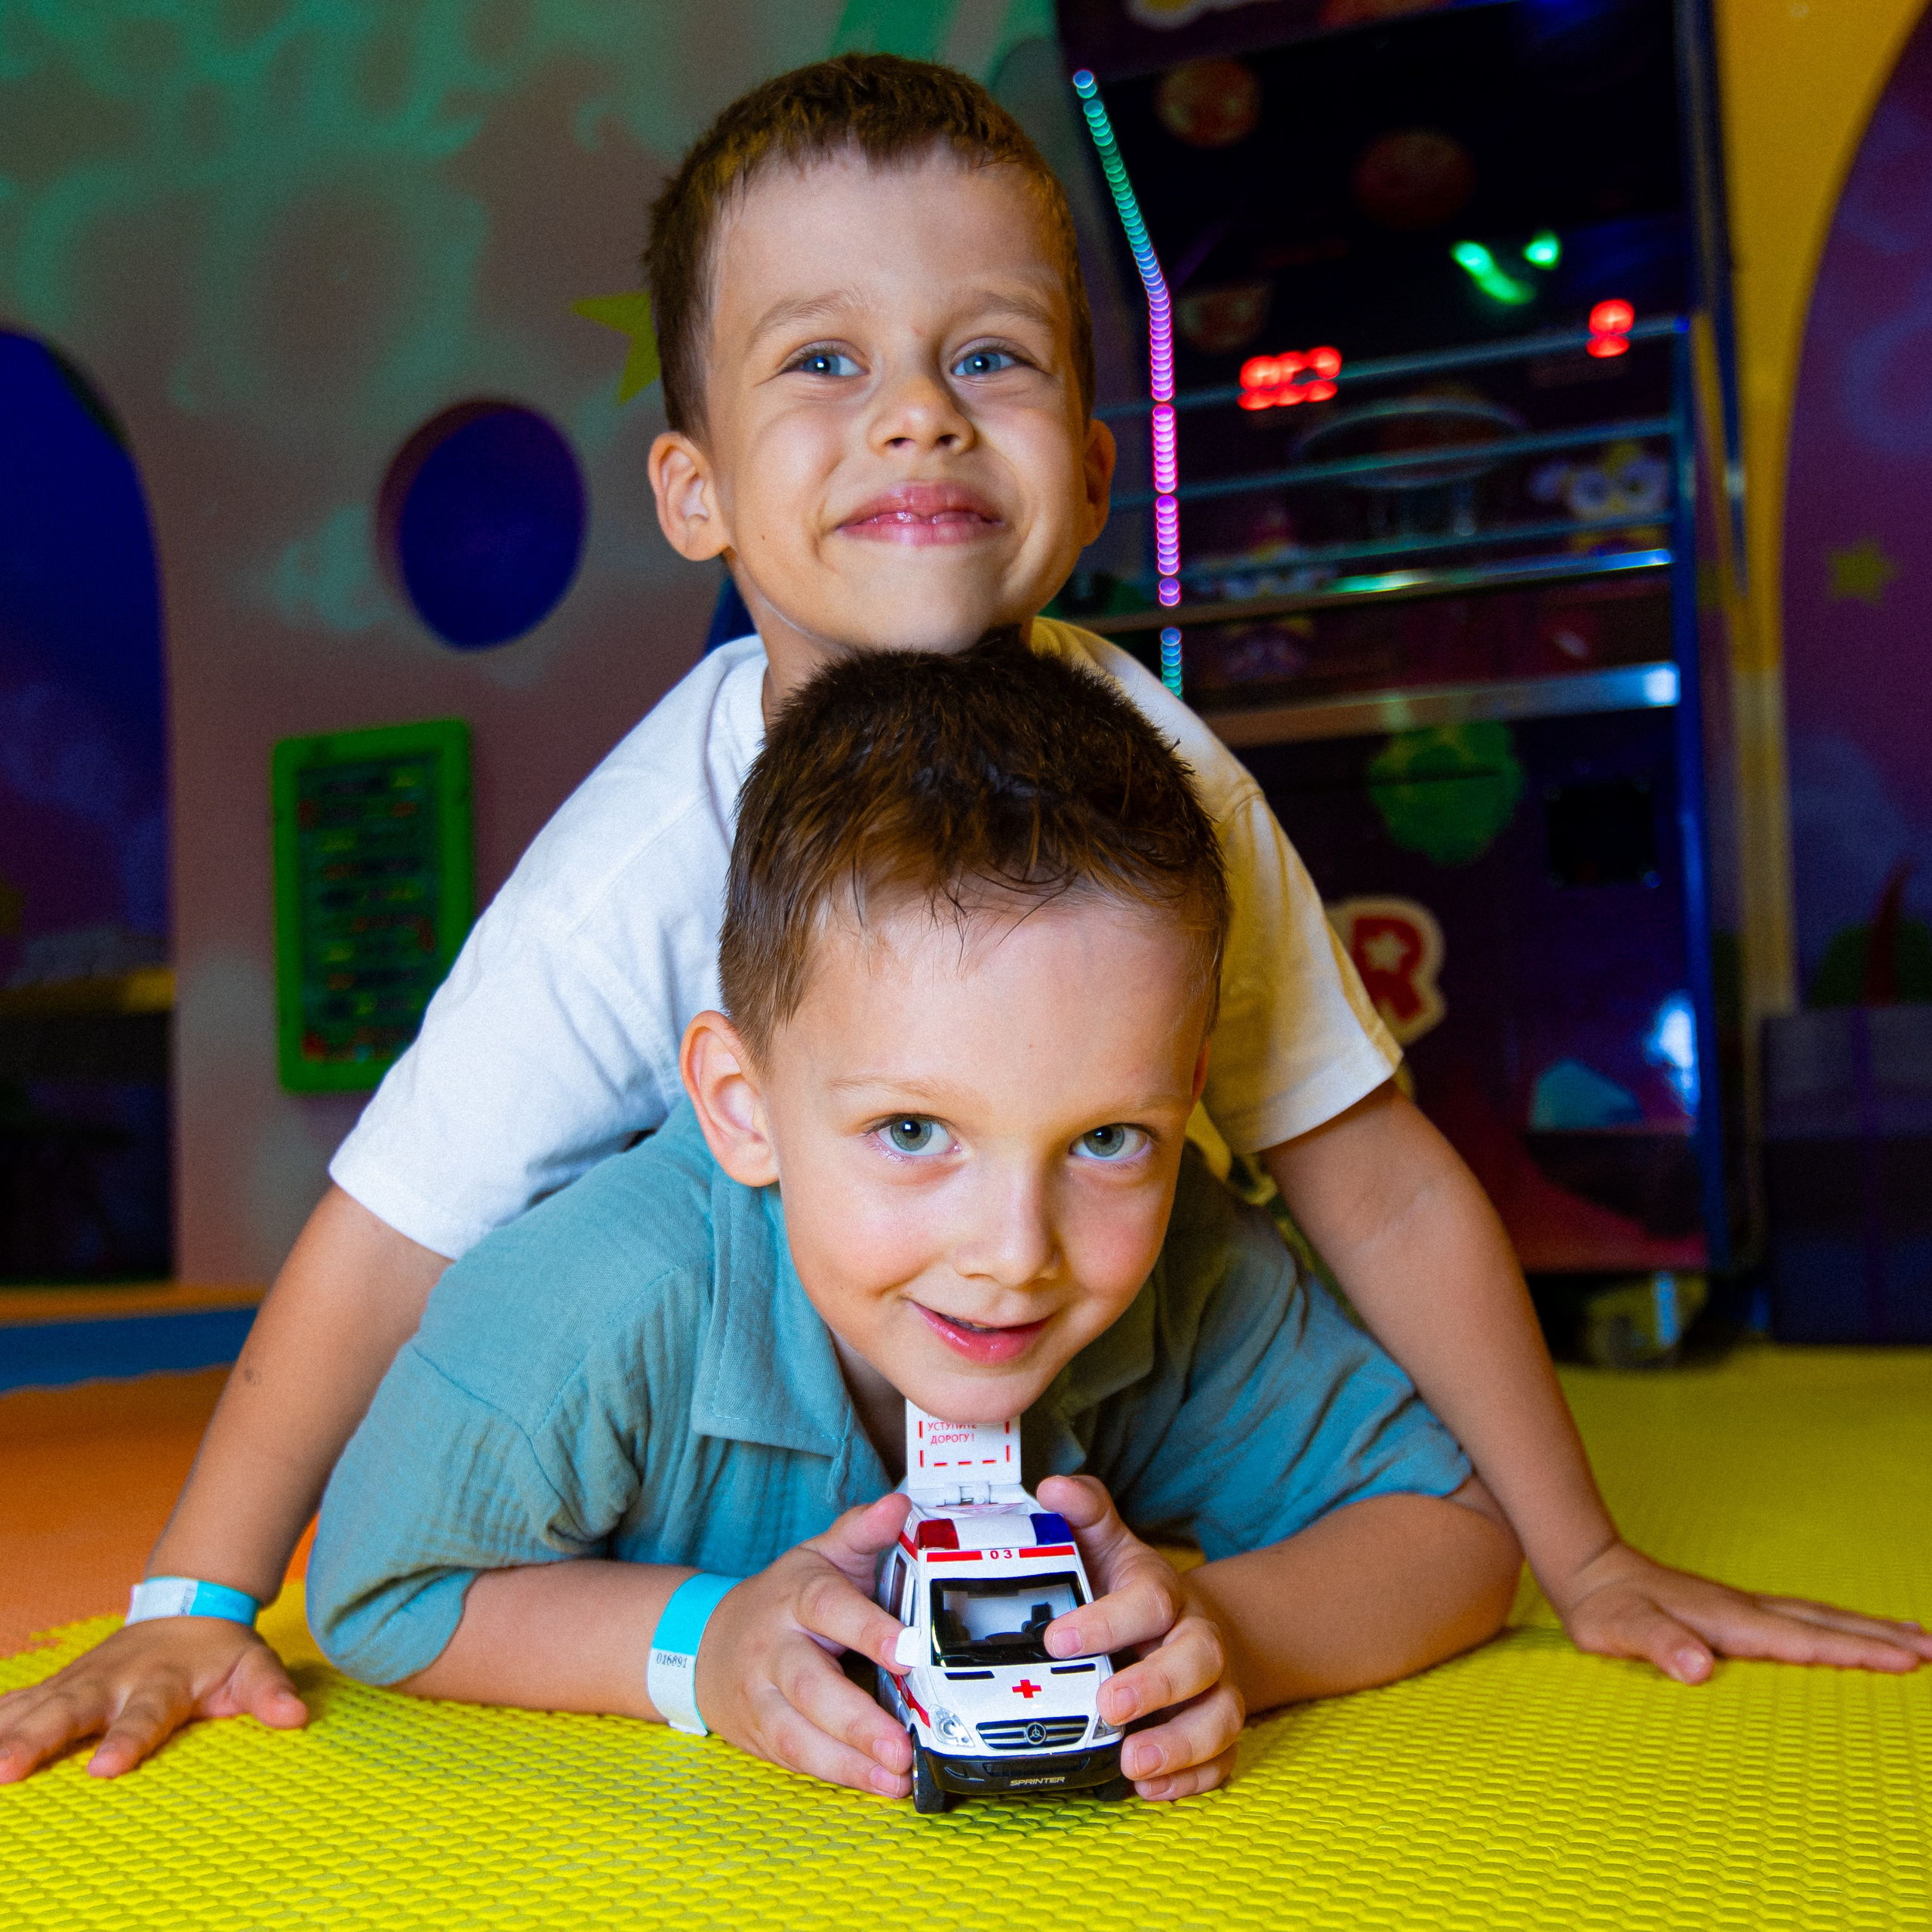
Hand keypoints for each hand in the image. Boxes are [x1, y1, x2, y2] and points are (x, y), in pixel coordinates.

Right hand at [0, 1616, 307, 1782]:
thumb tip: (296, 1717)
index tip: (105, 1768)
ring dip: (5, 1732)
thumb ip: (270, 1691)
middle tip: (7, 1768)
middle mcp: (114, 1680)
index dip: (127, 1740)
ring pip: (35, 1705)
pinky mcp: (58, 1684)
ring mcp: (81, 1680)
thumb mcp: (254, 1665)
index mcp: (162, 1681)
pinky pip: (16, 1701)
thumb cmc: (220, 1652)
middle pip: (73, 1709)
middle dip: (39, 1738)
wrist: (190, 1605)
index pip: (145, 1715)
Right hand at [694, 1492, 914, 1798]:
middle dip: (858, 1719)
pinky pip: (796, 1759)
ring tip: (897, 1777)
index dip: (868, 1629)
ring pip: (797, 1732)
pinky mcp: (760, 1734)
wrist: (707, 1639)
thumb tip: (898, 1506)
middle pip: (811, 1685)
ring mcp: (761, 1696)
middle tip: (903, 1744)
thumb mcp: (822, 1554)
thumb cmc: (787, 1597)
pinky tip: (877, 1785)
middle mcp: (774, 1647)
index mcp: (797, 1595)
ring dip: (849, 1760)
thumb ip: (863, 1531)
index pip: (830, 1608)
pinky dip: (838, 1775)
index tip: (908, 1652)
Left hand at [1035, 1473, 1243, 1800]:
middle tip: (1106, 1705)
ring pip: (1220, 1718)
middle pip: (1199, 1659)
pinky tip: (1151, 1789)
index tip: (1056, 1640)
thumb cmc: (1132, 1590)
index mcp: (1165, 1594)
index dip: (1105, 1620)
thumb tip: (1051, 1488)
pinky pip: (1222, 1762)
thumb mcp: (1107, 1545)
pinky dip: (1192, 1779)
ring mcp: (1216, 1691)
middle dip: (1156, 1686)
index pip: (1147, 1601)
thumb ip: (1082, 1513)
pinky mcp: (1219, 1734)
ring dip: (1179, 1744)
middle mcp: (1199, 1641)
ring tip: (1131, 1764)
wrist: (1190, 1626)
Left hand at [1549, 1539, 1931, 1682]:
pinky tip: (1844, 1633)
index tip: (1905, 1661)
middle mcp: (1742, 1610)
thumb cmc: (1600, 1607)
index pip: (1801, 1641)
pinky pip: (1798, 1619)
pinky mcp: (1732, 1610)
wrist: (1584, 1567)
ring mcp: (1740, 1607)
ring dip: (1866, 1628)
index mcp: (1726, 1621)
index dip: (1852, 1653)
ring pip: (1816, 1617)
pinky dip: (1834, 1626)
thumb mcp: (1617, 1631)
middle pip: (1824, 1624)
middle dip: (1880, 1639)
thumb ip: (1657, 1644)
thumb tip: (1698, 1667)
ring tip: (1918, 1639)